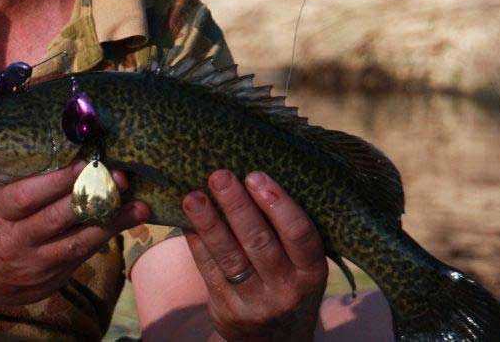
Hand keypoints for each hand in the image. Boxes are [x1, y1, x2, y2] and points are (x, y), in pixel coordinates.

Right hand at [0, 160, 149, 312]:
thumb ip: (25, 184)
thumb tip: (70, 156)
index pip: (28, 196)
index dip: (58, 181)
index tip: (86, 163)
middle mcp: (15, 243)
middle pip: (58, 220)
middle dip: (93, 198)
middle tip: (121, 179)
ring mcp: (32, 267)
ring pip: (77, 245)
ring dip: (111, 225)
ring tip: (139, 207)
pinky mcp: (48, 283)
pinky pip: (79, 260)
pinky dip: (100, 240)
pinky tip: (120, 224)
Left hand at [182, 170, 327, 341]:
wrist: (276, 337)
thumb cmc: (289, 279)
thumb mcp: (303, 263)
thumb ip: (286, 229)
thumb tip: (251, 174)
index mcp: (312, 272)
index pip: (300, 234)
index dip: (278, 204)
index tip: (255, 175)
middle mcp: (288, 290)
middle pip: (260, 242)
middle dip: (237, 206)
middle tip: (220, 175)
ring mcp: (257, 303)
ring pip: (230, 257)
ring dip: (209, 223)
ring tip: (193, 196)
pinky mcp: (228, 309)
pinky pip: (209, 271)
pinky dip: (197, 243)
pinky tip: (187, 221)